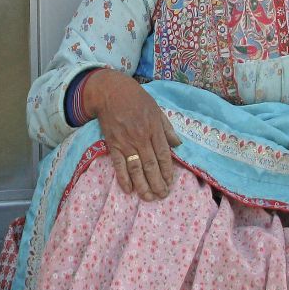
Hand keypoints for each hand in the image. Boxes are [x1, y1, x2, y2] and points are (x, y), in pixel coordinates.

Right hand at [84, 68, 181, 200]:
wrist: (110, 91)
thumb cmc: (136, 99)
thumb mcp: (157, 109)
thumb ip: (167, 128)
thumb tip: (177, 144)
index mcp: (154, 128)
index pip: (163, 155)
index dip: (167, 172)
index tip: (170, 183)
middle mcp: (141, 137)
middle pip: (151, 166)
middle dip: (158, 183)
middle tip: (162, 195)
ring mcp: (126, 142)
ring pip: (136, 168)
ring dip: (143, 185)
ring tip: (149, 198)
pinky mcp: (113, 144)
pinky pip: (119, 164)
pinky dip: (124, 178)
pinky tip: (129, 190)